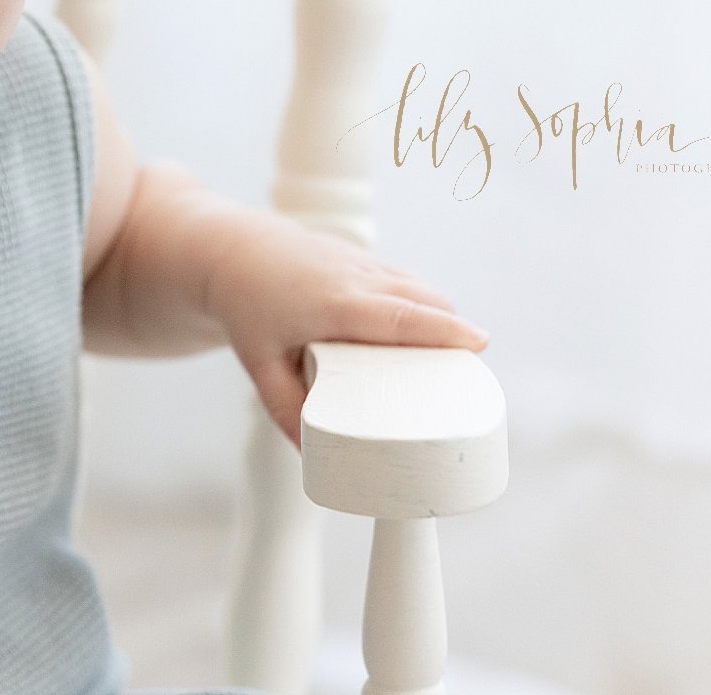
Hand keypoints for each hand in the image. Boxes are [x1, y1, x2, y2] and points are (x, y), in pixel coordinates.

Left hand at [207, 220, 489, 449]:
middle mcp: (354, 278)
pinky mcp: (361, 257)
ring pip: (417, 286)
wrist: (231, 253)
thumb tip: (312, 458)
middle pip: (422, 300)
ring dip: (440, 314)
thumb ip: (283, 409)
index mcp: (335, 304)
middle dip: (452, 330)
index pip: (400, 315)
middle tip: (467, 372)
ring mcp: (360, 263)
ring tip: (450, 357)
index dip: (443, 329)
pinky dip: (422, 300)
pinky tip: (429, 326)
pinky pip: (405, 278)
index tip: (479, 343)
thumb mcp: (259, 363)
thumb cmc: (247, 309)